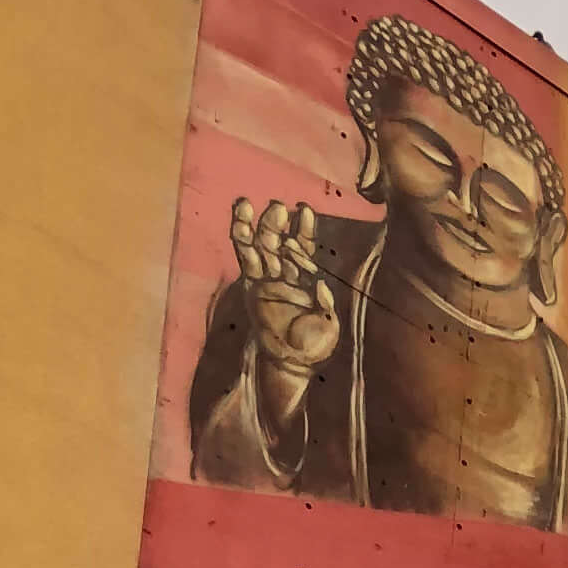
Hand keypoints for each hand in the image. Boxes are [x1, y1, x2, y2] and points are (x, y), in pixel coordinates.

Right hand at [230, 199, 338, 388]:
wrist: (292, 364)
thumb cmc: (315, 346)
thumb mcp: (329, 326)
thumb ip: (326, 304)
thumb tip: (320, 283)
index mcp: (307, 278)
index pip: (306, 248)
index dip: (305, 229)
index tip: (304, 210)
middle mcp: (287, 274)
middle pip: (279, 241)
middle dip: (276, 224)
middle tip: (276, 208)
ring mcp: (268, 279)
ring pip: (259, 246)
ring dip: (253, 225)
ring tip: (245, 204)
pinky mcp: (252, 287)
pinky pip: (246, 260)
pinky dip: (242, 240)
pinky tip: (238, 222)